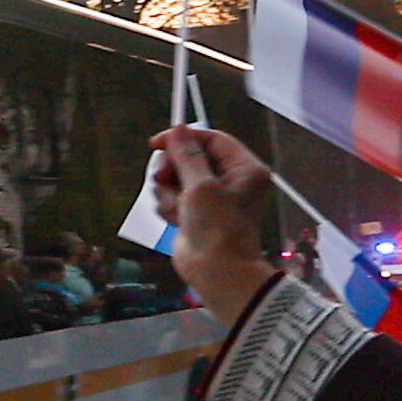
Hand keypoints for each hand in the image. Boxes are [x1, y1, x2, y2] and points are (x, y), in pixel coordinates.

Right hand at [148, 126, 279, 326]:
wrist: (217, 271)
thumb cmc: (217, 227)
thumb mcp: (201, 186)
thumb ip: (187, 155)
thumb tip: (178, 128)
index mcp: (244, 169)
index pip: (212, 139)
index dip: (185, 138)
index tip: (158, 143)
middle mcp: (231, 180)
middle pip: (191, 157)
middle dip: (173, 169)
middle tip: (163, 179)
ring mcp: (212, 197)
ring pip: (177, 177)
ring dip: (168, 191)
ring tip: (175, 208)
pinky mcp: (196, 212)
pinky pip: (173, 196)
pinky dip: (169, 206)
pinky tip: (175, 220)